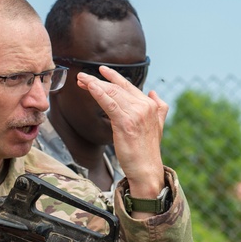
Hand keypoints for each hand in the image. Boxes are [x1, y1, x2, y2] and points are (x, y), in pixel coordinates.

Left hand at [77, 66, 167, 198]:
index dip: (112, 77)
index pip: (128, 86)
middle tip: (82, 77)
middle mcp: (144, 106)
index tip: (100, 71)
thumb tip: (153, 92)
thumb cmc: (147, 151)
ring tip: (81, 80)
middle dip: (98, 80)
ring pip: (112, 93)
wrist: (147, 169)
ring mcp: (135, 113)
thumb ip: (159, 107)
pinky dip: (99, 93)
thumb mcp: (158, 125)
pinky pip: (110, 104)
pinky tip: (90, 87)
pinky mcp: (126, 122)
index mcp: (150, 105)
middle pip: (117, 88)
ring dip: (94, 84)